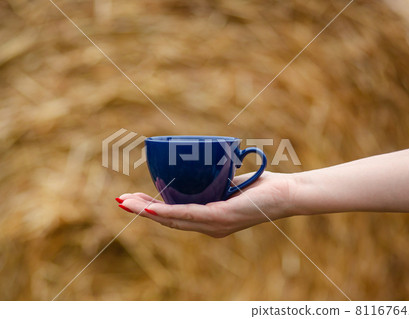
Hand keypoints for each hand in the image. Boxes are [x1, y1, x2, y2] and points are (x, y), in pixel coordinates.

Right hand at [117, 172, 297, 237]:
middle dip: (141, 210)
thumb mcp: (231, 183)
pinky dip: (167, 211)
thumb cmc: (262, 187)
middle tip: (120, 201)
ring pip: (173, 218)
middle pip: (168, 219)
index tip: (133, 198)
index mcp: (209, 220)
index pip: (174, 216)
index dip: (151, 208)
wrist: (288, 194)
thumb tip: (201, 164)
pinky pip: (189, 214)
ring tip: (126, 203)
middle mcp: (209, 227)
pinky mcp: (221, 218)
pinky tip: (149, 207)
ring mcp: (214, 225)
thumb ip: (215, 180)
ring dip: (146, 211)